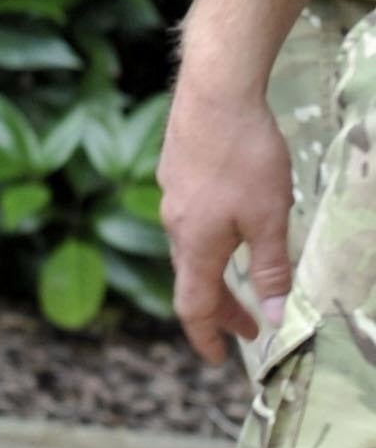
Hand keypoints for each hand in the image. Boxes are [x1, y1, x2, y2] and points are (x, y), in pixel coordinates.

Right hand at [159, 58, 293, 361]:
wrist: (215, 90)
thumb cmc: (245, 156)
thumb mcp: (271, 218)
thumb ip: (271, 268)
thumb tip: (274, 317)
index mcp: (197, 244)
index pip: (194, 307)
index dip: (207, 336)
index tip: (219, 358)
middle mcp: (176, 225)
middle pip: (193, 279)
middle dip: (223, 307)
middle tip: (250, 325)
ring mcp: (172, 196)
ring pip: (192, 247)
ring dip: (217, 271)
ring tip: (245, 274)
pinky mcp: (176, 171)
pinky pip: (190, 218)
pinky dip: (211, 238)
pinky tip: (232, 220)